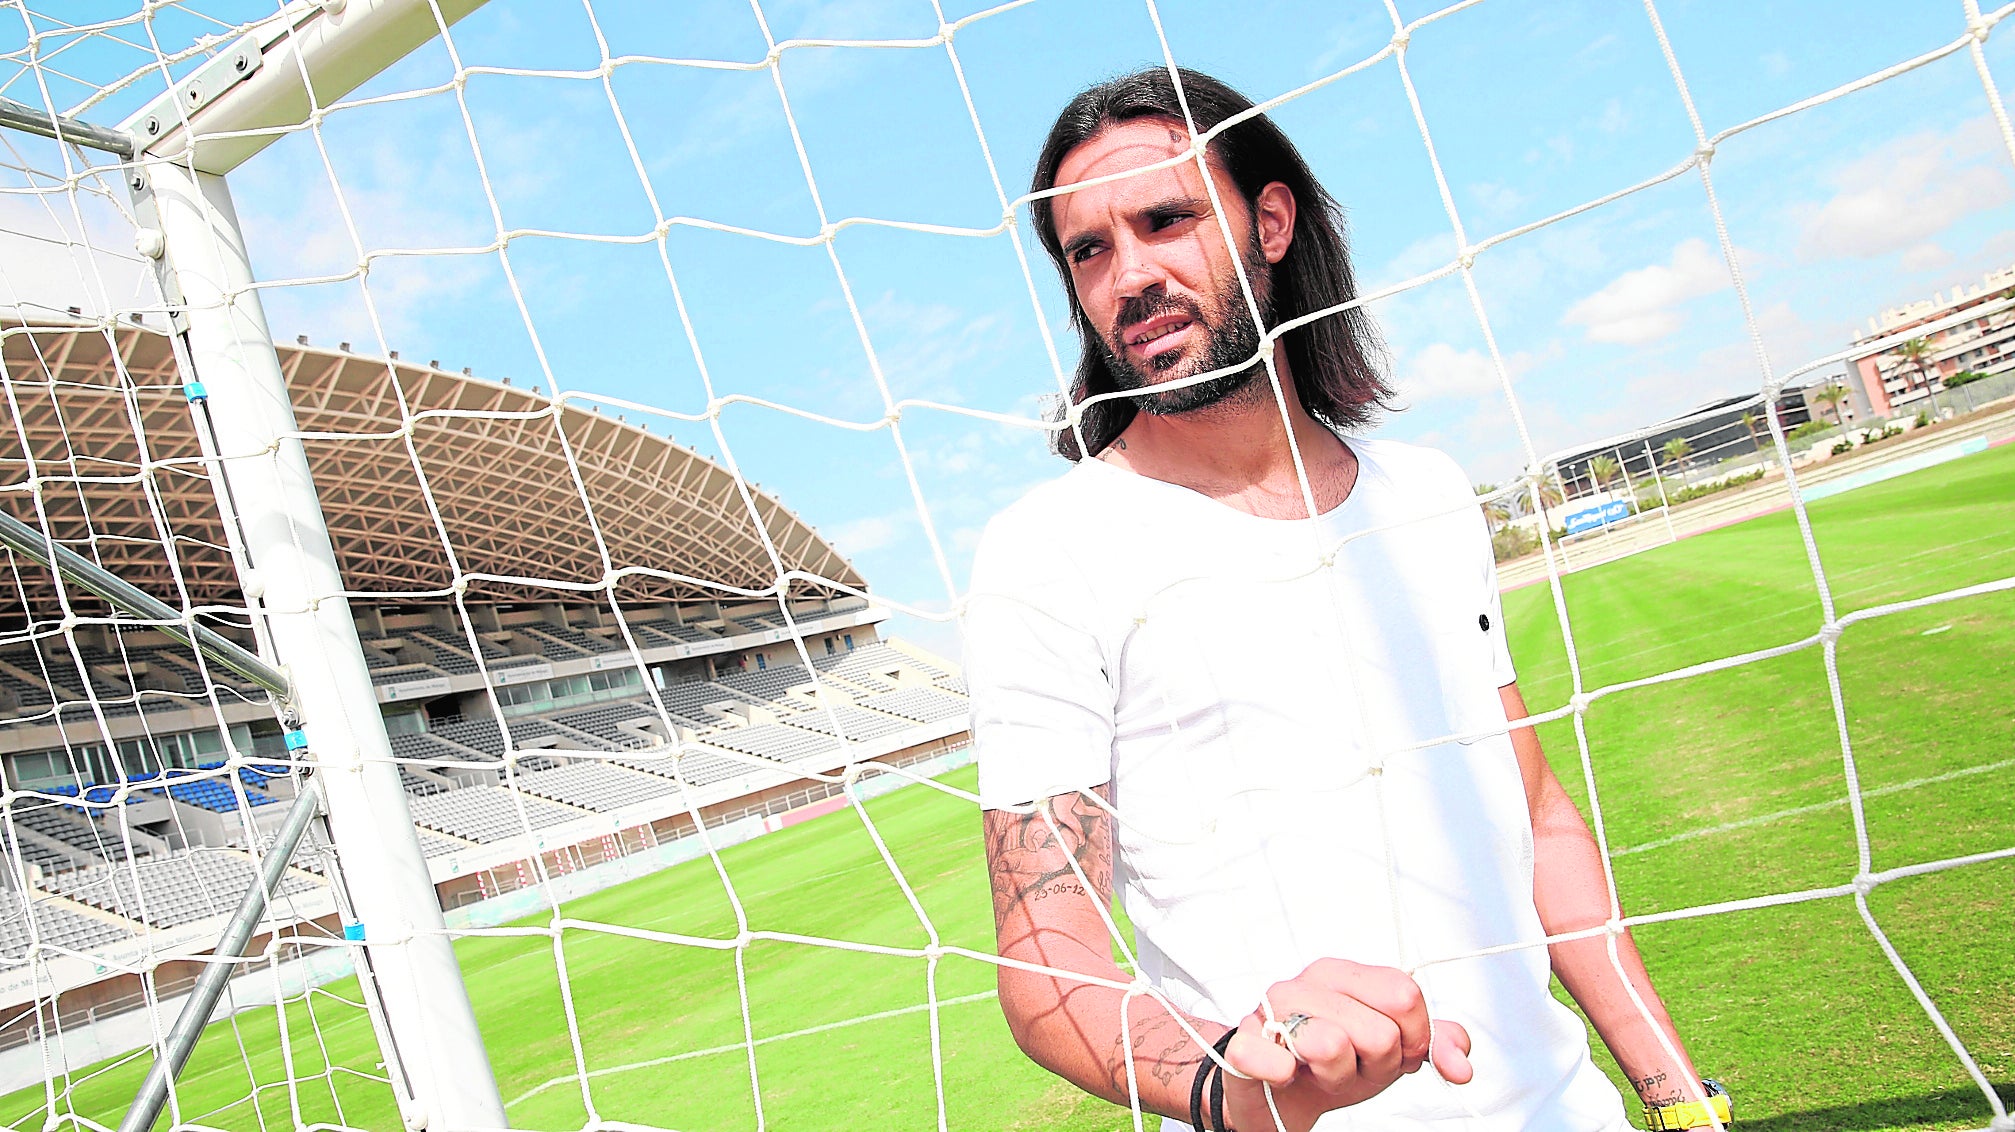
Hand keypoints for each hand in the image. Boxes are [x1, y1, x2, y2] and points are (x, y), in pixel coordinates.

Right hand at [1216, 959, 1471, 1131]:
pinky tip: (1286, 1075)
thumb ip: (1432, 1043)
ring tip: (1321, 1072)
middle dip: (1376, 1066)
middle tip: (1354, 1065)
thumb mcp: (1392, 1052)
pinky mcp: (1241, 1044)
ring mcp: (1271, 1011)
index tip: (1397, 1052)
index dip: (1413, 1038)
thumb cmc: (1335, 1064)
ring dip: (1337, 1077)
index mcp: (1345, 975)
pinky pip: (1270, 1058)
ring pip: (1331, 1046)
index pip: (1405, 995)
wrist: (1274, 1094)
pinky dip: (1282, 1074)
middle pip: (1379, 1032)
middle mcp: (1308, 984)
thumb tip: (1461, 1062)